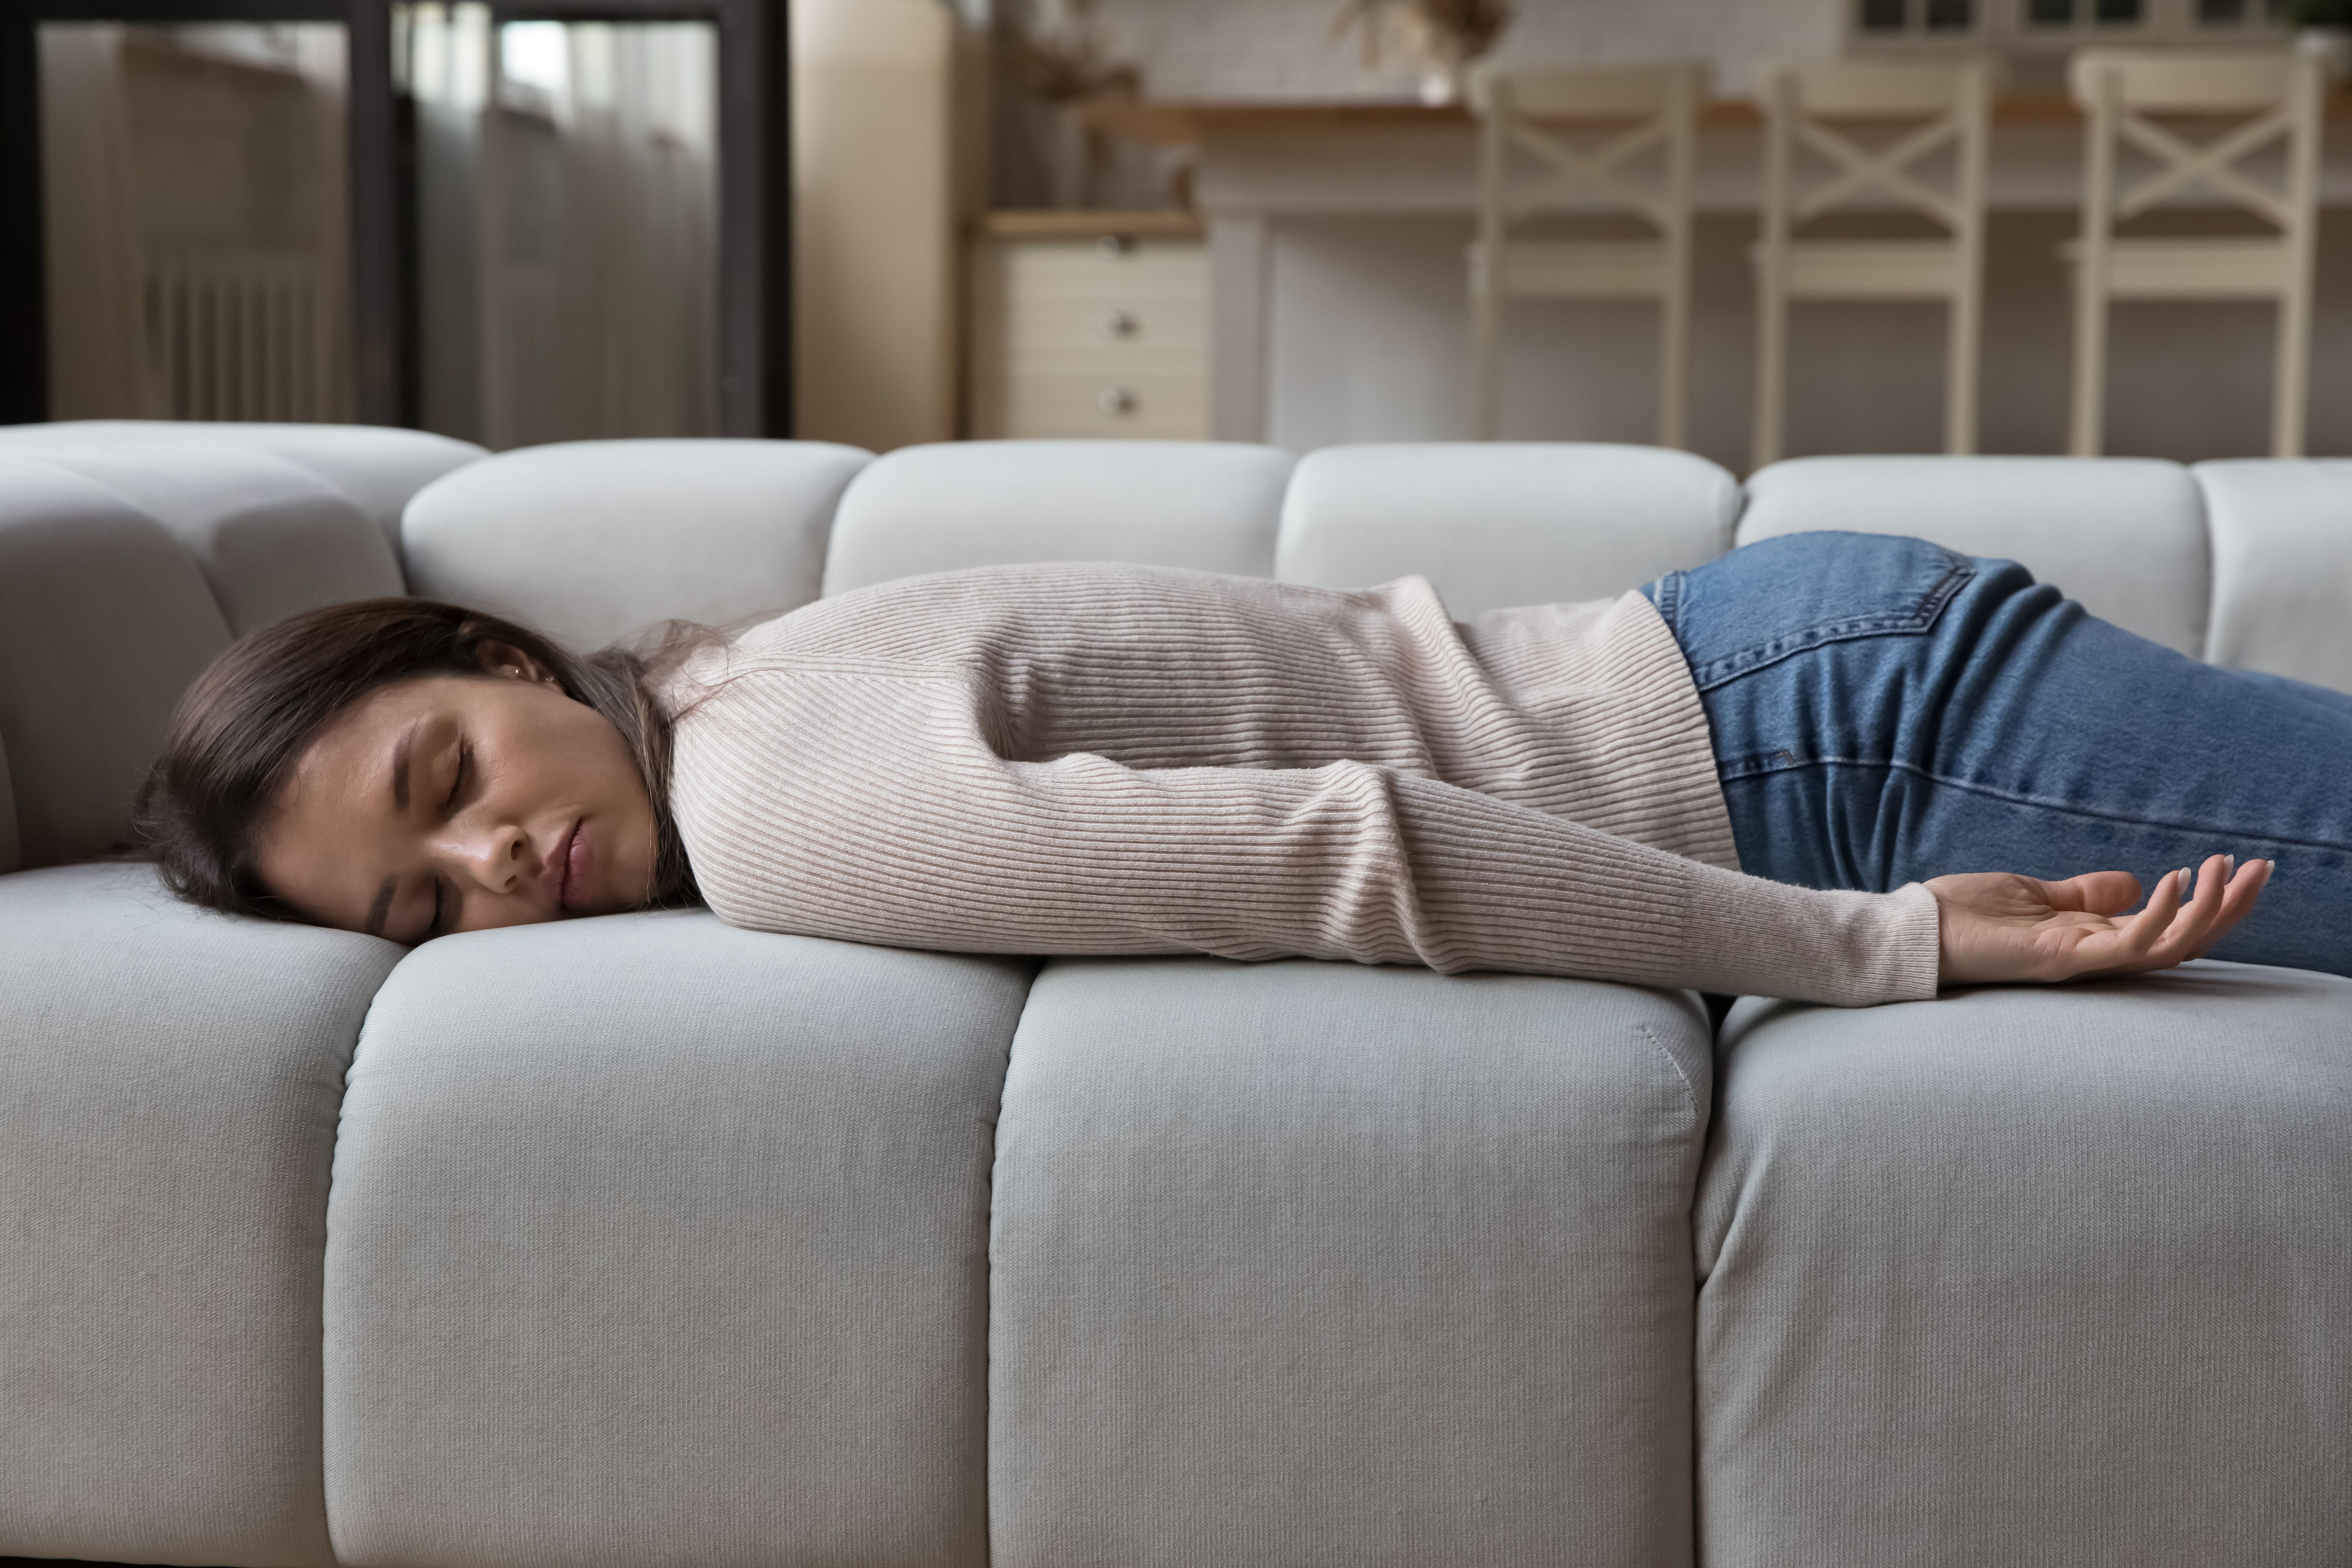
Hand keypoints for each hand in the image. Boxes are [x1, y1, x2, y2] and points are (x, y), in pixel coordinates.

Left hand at [1930, 853, 2272, 987]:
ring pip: (2169, 946)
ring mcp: (2082, 960)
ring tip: (2229, 870)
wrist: (1916, 933)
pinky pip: (2127, 944)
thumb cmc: (1966, 916)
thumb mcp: (2036, 895)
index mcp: (2092, 937)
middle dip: (2228, 907)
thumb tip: (2135, 883)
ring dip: (2207, 909)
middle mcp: (2096, 953)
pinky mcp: (2062, 960)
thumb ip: (2085, 894)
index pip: (2167, 927)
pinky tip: (2174, 880)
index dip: (2205, 902)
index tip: (2229, 866)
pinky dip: (2156, 914)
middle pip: (2183, 940)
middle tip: (2261, 868)